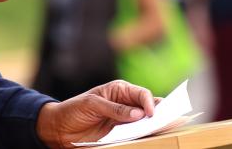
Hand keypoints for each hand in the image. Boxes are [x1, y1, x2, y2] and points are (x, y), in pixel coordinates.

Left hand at [36, 80, 155, 148]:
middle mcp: (126, 105)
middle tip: (170, 122)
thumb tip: (139, 113)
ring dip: (154, 128)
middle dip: (160, 114)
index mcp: (119, 90)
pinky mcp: (122, 136)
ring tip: (164, 133)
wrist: (61, 128)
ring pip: (146, 124)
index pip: (141, 93)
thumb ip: (115, 108)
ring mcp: (125, 121)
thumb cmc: (74, 109)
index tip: (151, 114)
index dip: (149, 102)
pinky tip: (150, 141)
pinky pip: (137, 137)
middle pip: (149, 108)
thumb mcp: (92, 104)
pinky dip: (144, 139)